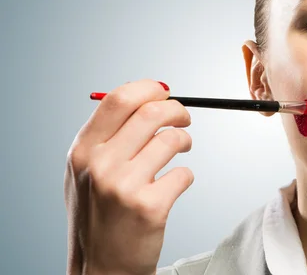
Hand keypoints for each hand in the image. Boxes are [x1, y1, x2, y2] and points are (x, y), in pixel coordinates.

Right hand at [64, 79, 193, 274]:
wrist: (102, 267)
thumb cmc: (98, 216)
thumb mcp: (85, 171)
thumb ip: (108, 135)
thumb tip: (148, 97)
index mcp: (83, 150)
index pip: (119, 99)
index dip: (149, 89)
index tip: (164, 93)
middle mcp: (99, 165)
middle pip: (151, 112)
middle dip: (177, 109)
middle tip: (183, 118)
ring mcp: (124, 186)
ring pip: (172, 140)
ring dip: (185, 141)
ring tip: (181, 150)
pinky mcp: (149, 207)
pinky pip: (184, 174)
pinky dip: (185, 176)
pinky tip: (172, 186)